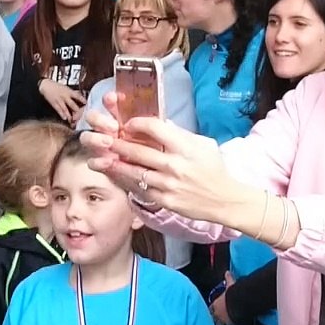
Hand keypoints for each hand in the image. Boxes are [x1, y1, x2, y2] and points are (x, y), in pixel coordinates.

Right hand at [39, 79, 86, 123]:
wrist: (46, 85)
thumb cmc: (57, 87)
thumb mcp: (66, 88)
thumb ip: (73, 93)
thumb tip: (80, 95)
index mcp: (69, 91)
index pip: (77, 96)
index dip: (82, 100)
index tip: (86, 104)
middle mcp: (65, 96)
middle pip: (72, 104)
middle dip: (76, 111)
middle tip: (80, 116)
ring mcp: (59, 100)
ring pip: (65, 109)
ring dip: (69, 115)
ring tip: (73, 120)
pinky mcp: (54, 104)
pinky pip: (58, 110)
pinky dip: (61, 114)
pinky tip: (64, 118)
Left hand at [81, 93, 242, 221]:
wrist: (224, 199)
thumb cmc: (214, 168)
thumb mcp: (203, 144)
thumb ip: (180, 134)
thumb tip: (159, 124)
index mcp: (186, 147)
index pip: (156, 129)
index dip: (138, 124)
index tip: (128, 124)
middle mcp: (176, 165)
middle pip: (139, 152)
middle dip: (117, 144)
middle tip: (102, 139)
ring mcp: (169, 185)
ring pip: (135, 173)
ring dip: (115, 165)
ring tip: (100, 160)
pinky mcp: (165, 201)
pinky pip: (141, 190)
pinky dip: (126, 182)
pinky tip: (115, 176)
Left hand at [210, 272, 235, 324]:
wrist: (238, 302)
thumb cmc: (233, 293)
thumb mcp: (230, 285)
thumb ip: (228, 278)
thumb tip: (227, 272)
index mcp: (216, 304)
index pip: (211, 308)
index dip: (212, 309)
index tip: (213, 310)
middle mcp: (218, 313)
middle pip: (213, 318)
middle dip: (215, 319)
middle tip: (217, 320)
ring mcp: (223, 319)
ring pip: (220, 324)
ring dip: (222, 324)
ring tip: (225, 324)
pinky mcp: (231, 324)